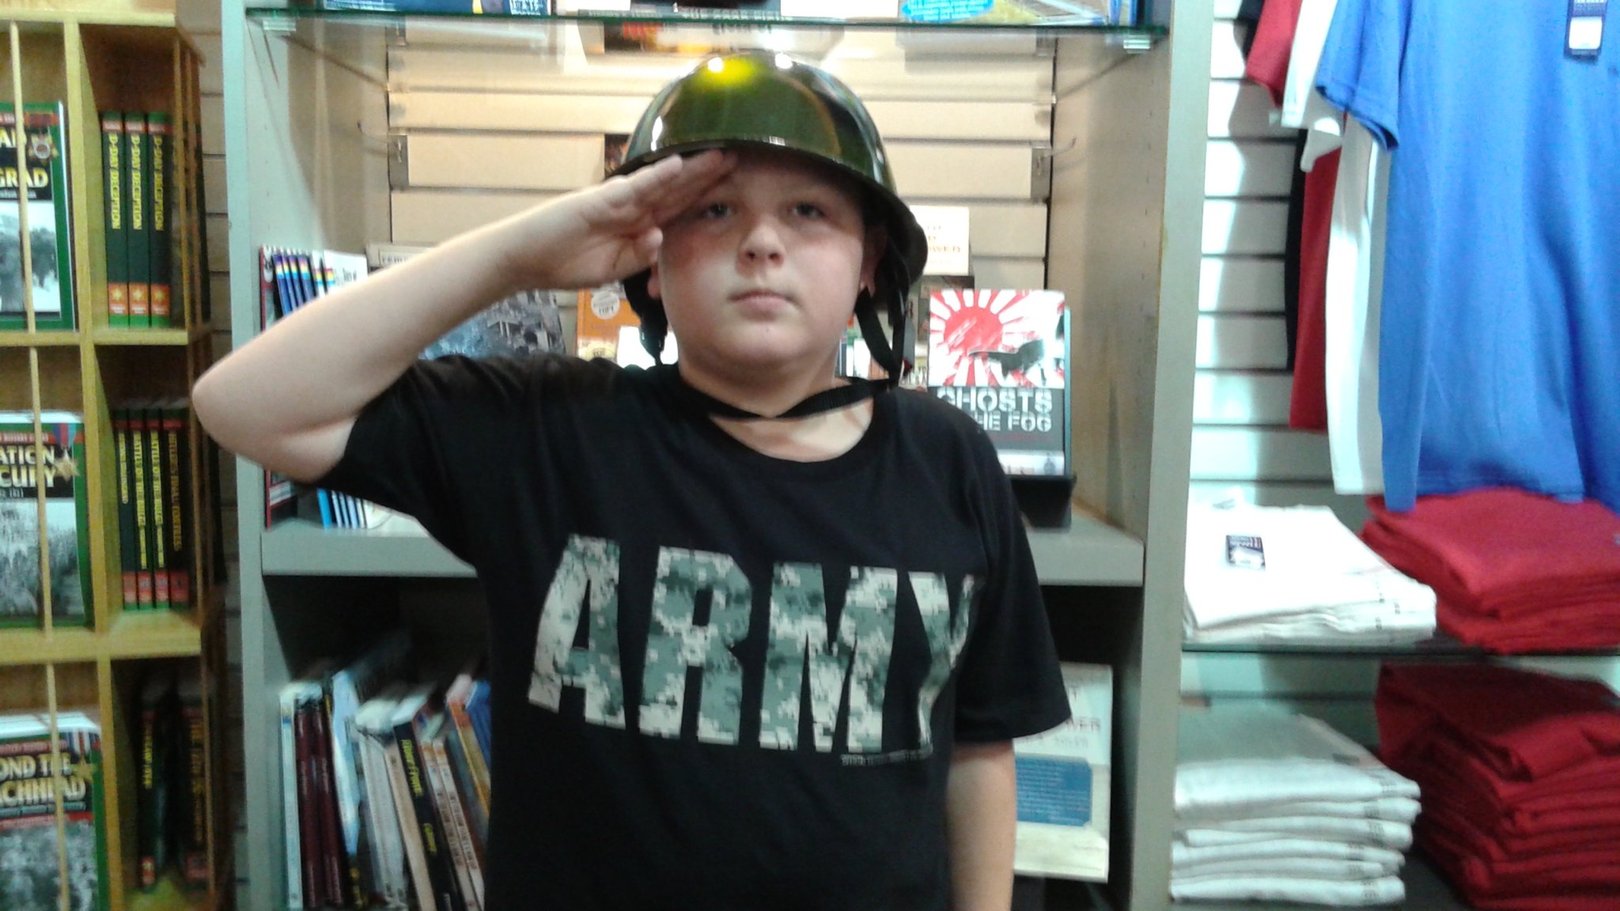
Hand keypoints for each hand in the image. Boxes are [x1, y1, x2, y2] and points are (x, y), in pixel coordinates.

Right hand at [492, 150, 734, 291]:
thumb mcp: (614, 269)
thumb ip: (639, 256)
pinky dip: (657, 177)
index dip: (707, 196)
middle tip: (743, 157)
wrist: (527, 259)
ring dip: (693, 169)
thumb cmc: (567, 262)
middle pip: (679, 190)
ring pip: (664, 183)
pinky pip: (635, 188)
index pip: (680, 208)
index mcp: (639, 224)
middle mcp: (633, 208)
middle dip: (710, 176)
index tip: (736, 187)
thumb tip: (660, 237)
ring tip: (722, 154)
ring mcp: (618, 201)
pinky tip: (679, 165)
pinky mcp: (601, 200)